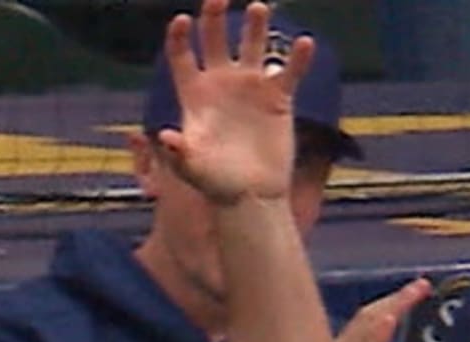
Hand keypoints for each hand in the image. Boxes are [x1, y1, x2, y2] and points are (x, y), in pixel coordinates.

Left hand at [155, 0, 308, 207]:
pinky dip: (298, 58)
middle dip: (213, 16)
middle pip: (213, 39)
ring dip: (254, 26)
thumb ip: (177, 151)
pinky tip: (305, 43)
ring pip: (251, 47)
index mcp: (194, 93)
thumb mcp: (191, 167)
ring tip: (257, 6)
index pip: (181, 55)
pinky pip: (289, 73)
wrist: (250, 194)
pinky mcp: (278, 100)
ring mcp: (250, 89)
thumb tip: (165, 137)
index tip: (183, 20)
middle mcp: (220, 83)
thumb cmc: (215, 181)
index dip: (179, 37)